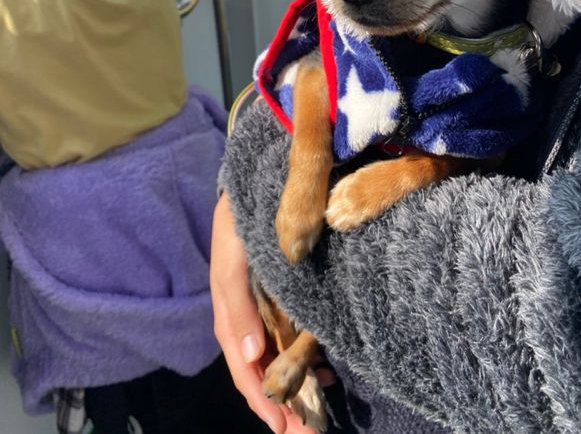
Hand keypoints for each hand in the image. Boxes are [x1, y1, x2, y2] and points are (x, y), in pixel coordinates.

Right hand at [210, 193, 318, 432]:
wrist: (249, 193)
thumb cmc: (236, 229)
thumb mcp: (231, 266)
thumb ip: (237, 308)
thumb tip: (251, 357)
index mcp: (231, 319)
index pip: (245, 371)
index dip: (262, 402)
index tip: (284, 427)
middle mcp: (247, 321)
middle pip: (263, 373)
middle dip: (283, 405)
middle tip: (307, 432)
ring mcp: (265, 311)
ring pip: (279, 359)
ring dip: (297, 385)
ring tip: (322, 404)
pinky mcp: (282, 298)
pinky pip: (292, 337)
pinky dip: (306, 357)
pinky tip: (326, 367)